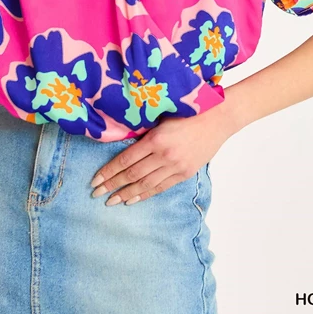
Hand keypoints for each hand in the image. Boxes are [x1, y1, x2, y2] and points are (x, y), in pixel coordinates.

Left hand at [90, 101, 232, 205]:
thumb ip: (145, 132)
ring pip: (145, 184)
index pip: (125, 160)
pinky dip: (145, 194)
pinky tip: (133, 200)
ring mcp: (175, 166)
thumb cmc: (188, 112)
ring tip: (111, 201)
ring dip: (126, 194)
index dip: (108, 172)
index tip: (95, 180)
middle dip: (111, 185)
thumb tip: (122, 144)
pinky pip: (161, 188)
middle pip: (132, 175)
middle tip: (95, 194)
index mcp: (155, 139)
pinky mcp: (185, 173)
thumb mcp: (162, 117)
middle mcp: (164, 155)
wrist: (218, 119)